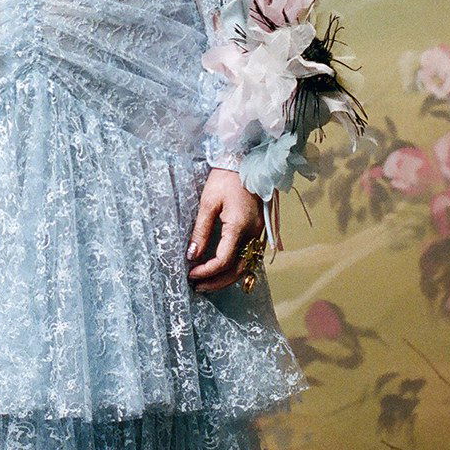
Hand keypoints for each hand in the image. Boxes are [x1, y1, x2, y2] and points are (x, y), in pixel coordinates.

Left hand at [187, 166, 263, 291]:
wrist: (246, 162)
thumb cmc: (224, 179)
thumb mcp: (208, 203)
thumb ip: (201, 231)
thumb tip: (192, 255)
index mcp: (239, 226)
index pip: (223, 260)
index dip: (206, 271)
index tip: (190, 274)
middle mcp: (253, 234)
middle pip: (238, 269)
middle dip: (217, 282)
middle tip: (197, 287)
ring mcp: (259, 234)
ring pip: (247, 266)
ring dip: (228, 278)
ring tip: (208, 283)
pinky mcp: (260, 231)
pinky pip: (250, 257)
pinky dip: (237, 268)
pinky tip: (223, 271)